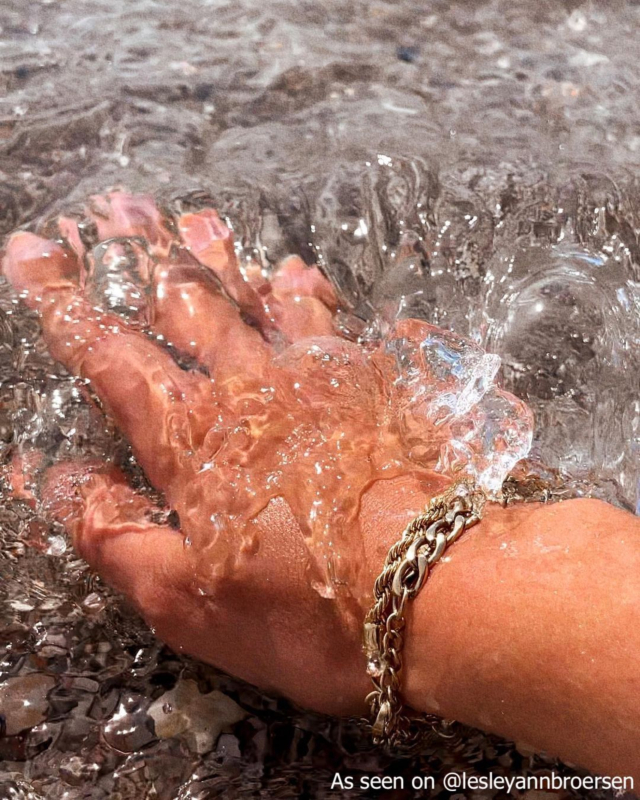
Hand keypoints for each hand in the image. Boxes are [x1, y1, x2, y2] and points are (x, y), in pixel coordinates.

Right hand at [3, 192, 451, 715]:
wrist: (438, 590)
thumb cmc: (306, 609)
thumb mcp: (184, 599)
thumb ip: (111, 532)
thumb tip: (55, 477)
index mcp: (193, 437)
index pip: (111, 356)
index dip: (64, 304)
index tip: (32, 256)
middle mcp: (251, 387)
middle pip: (189, 305)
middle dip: (146, 256)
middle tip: (122, 210)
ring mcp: (319, 377)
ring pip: (259, 301)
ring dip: (225, 262)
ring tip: (202, 225)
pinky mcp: (376, 383)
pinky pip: (333, 322)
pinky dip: (308, 294)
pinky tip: (301, 274)